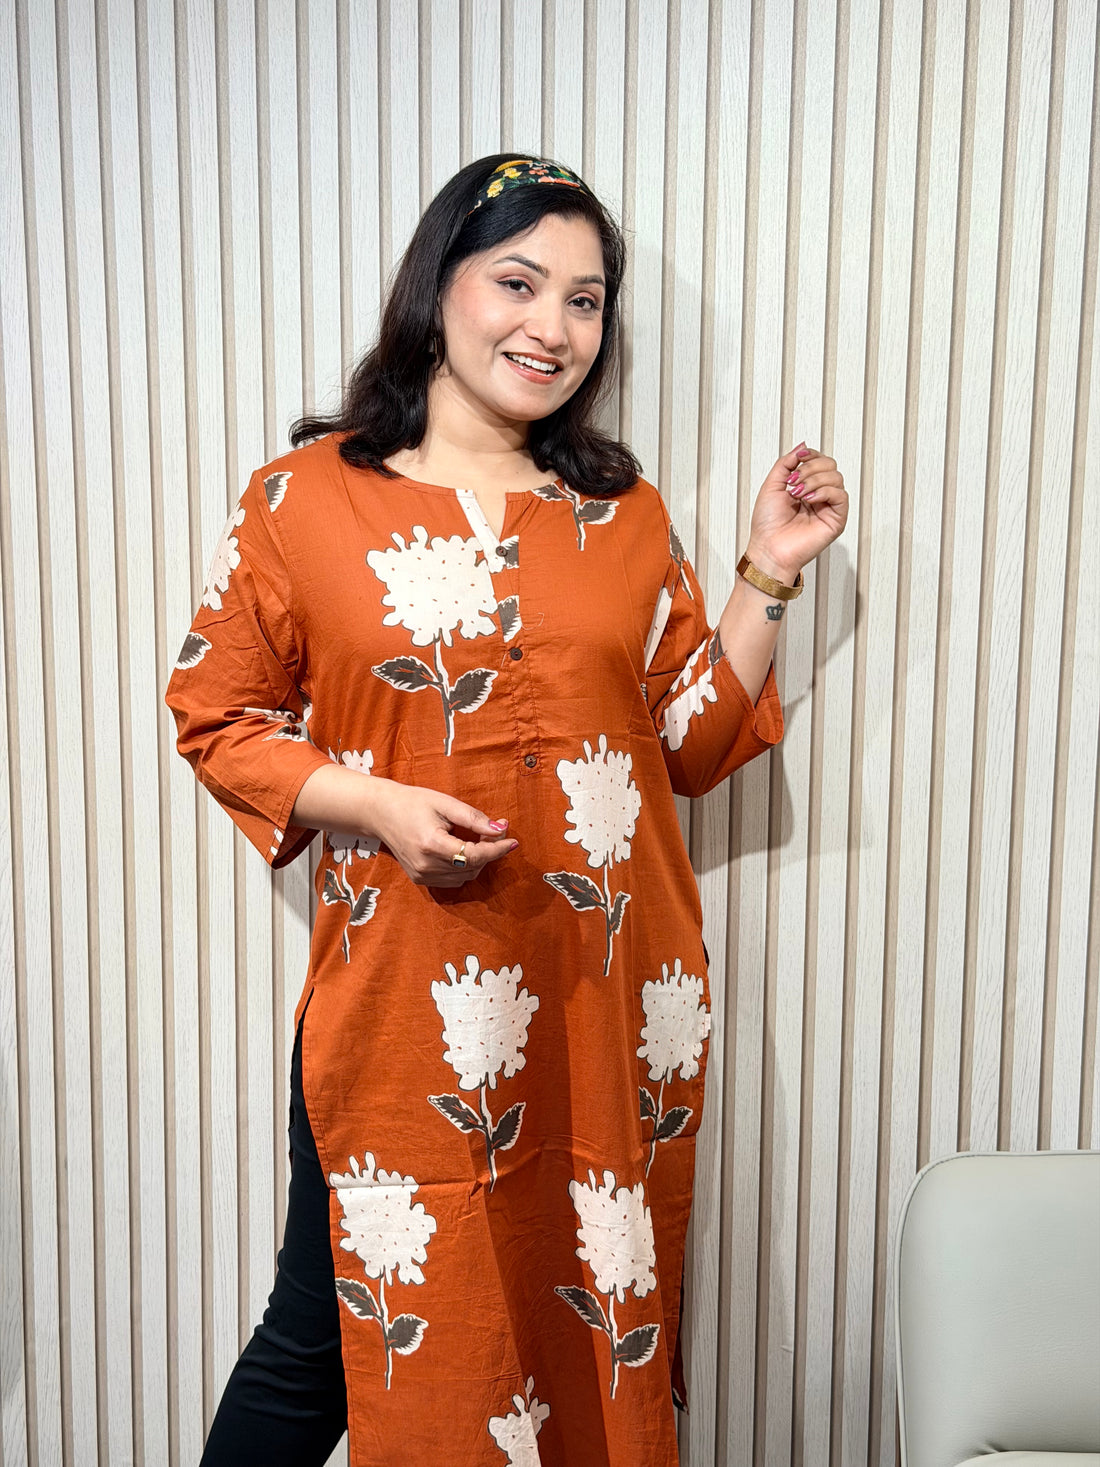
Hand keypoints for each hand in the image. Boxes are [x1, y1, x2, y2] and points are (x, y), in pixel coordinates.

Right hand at [367, 778, 516, 887]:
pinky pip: (452, 881)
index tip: (513, 841)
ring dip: (477, 862)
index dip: (497, 849)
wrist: (380, 812)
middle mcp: (426, 866)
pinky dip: (464, 869)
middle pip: (472, 867)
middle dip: (488, 852)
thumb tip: (500, 828)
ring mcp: (421, 875)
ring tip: (476, 840)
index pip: (475, 856)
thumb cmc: (412, 803)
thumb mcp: (445, 803)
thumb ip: (473, 818)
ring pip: (465, 877)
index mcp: (432, 845)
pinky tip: (462, 852)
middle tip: (492, 833)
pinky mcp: (419, 879)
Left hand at [745, 443, 847, 581]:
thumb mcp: (772, 484)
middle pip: (830, 465)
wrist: (768, 547)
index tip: (798, 459)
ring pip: (836, 477)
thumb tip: (802, 446)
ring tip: (798, 493)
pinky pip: (841, 495)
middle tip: (793, 482)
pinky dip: (825, 492)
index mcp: (806, 487)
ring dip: (815, 480)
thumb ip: (786, 463)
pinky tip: (810, 499)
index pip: (820, 461)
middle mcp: (819, 496)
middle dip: (811, 468)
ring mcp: (828, 508)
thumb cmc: (767, 524)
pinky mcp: (836, 520)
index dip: (811, 455)